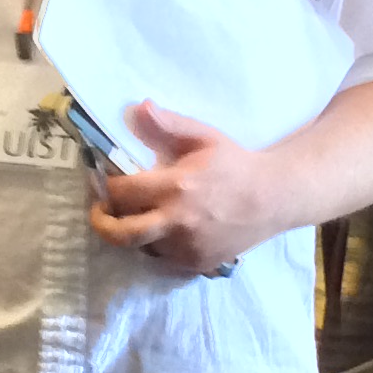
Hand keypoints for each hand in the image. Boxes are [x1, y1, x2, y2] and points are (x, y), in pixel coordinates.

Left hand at [88, 103, 274, 271]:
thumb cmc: (235, 164)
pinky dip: (156, 246)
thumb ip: (168, 124)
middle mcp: (177, 221)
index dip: (106, 187)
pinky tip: (162, 230)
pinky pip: (162, 259)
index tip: (104, 183)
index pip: (121, 192)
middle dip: (102, 223)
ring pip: (140, 247)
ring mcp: (187, 247)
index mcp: (176, 186)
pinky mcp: (196, 264)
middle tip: (99, 212)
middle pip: (122, 233)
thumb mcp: (203, 137)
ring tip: (134, 217)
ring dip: (132, 233)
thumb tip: (138, 108)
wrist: (273, 199)